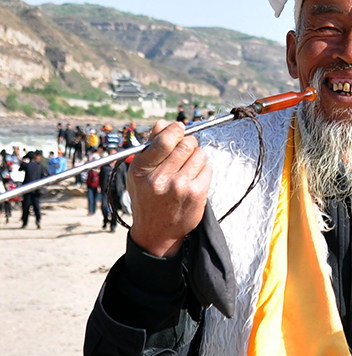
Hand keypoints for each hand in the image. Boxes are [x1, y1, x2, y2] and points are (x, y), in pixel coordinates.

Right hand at [128, 120, 211, 257]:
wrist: (156, 232)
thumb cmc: (148, 198)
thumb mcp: (140, 173)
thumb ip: (151, 146)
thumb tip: (163, 123)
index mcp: (142, 169)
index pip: (164, 139)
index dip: (176, 130)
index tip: (180, 128)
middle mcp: (160, 178)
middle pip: (187, 144)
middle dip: (189, 143)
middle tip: (186, 149)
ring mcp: (179, 186)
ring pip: (200, 155)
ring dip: (197, 157)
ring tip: (188, 168)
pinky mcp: (196, 194)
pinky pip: (208, 169)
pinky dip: (204, 171)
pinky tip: (194, 179)